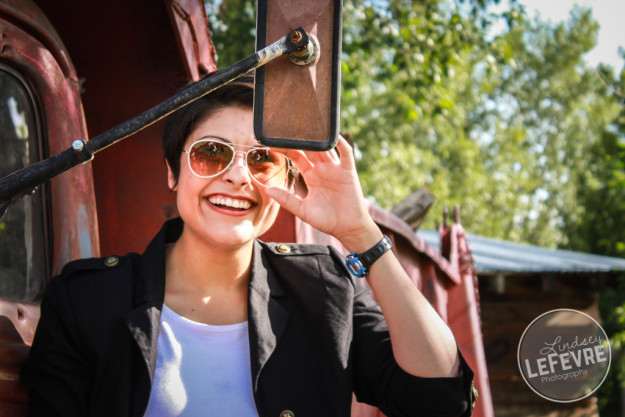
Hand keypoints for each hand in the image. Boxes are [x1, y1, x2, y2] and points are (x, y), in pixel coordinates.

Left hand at [261, 136, 381, 251]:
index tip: (272, 143)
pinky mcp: (348, 172)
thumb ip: (286, 199)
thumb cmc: (327, 220)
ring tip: (307, 125)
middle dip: (299, 139)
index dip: (285, 149)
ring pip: (325, 148)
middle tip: (287, 128)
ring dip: (317, 138)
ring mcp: (335, 169)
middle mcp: (322, 169)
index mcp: (311, 176)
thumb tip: (267, 190)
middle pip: (310, 148)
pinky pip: (346, 154)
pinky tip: (333, 136)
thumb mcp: (302, 210)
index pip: (297, 156)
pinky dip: (341, 144)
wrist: (347, 228)